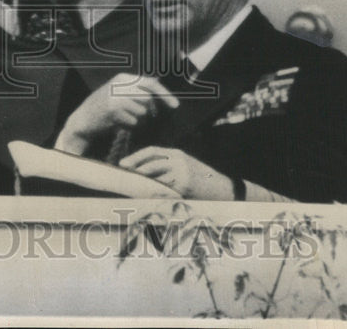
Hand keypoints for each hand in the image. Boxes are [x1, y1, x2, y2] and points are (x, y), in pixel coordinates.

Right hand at [56, 74, 178, 154]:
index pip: (150, 83)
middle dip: (146, 110)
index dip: (165, 94)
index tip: (176, 106)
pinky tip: (116, 123)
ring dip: (136, 119)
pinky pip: (133, 122)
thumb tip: (159, 88)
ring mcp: (115, 96)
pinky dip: (129, 126)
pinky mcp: (113, 110)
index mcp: (123, 78)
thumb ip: (137, 90)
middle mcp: (119, 84)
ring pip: (142, 112)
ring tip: (122, 118)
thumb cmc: (104, 109)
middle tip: (133, 114)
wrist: (82, 120)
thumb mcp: (119, 93)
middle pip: (148, 100)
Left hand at [119, 147, 234, 199]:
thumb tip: (146, 173)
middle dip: (134, 165)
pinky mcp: (184, 185)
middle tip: (122, 170)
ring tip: (131, 183)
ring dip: (141, 179)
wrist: (224, 189)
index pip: (152, 151)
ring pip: (155, 174)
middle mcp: (179, 160)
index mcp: (177, 154)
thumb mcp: (186, 167)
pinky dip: (153, 191)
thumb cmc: (202, 181)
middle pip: (151, 160)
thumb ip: (169, 167)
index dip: (136, 156)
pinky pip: (164, 188)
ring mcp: (182, 172)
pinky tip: (145, 195)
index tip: (124, 162)